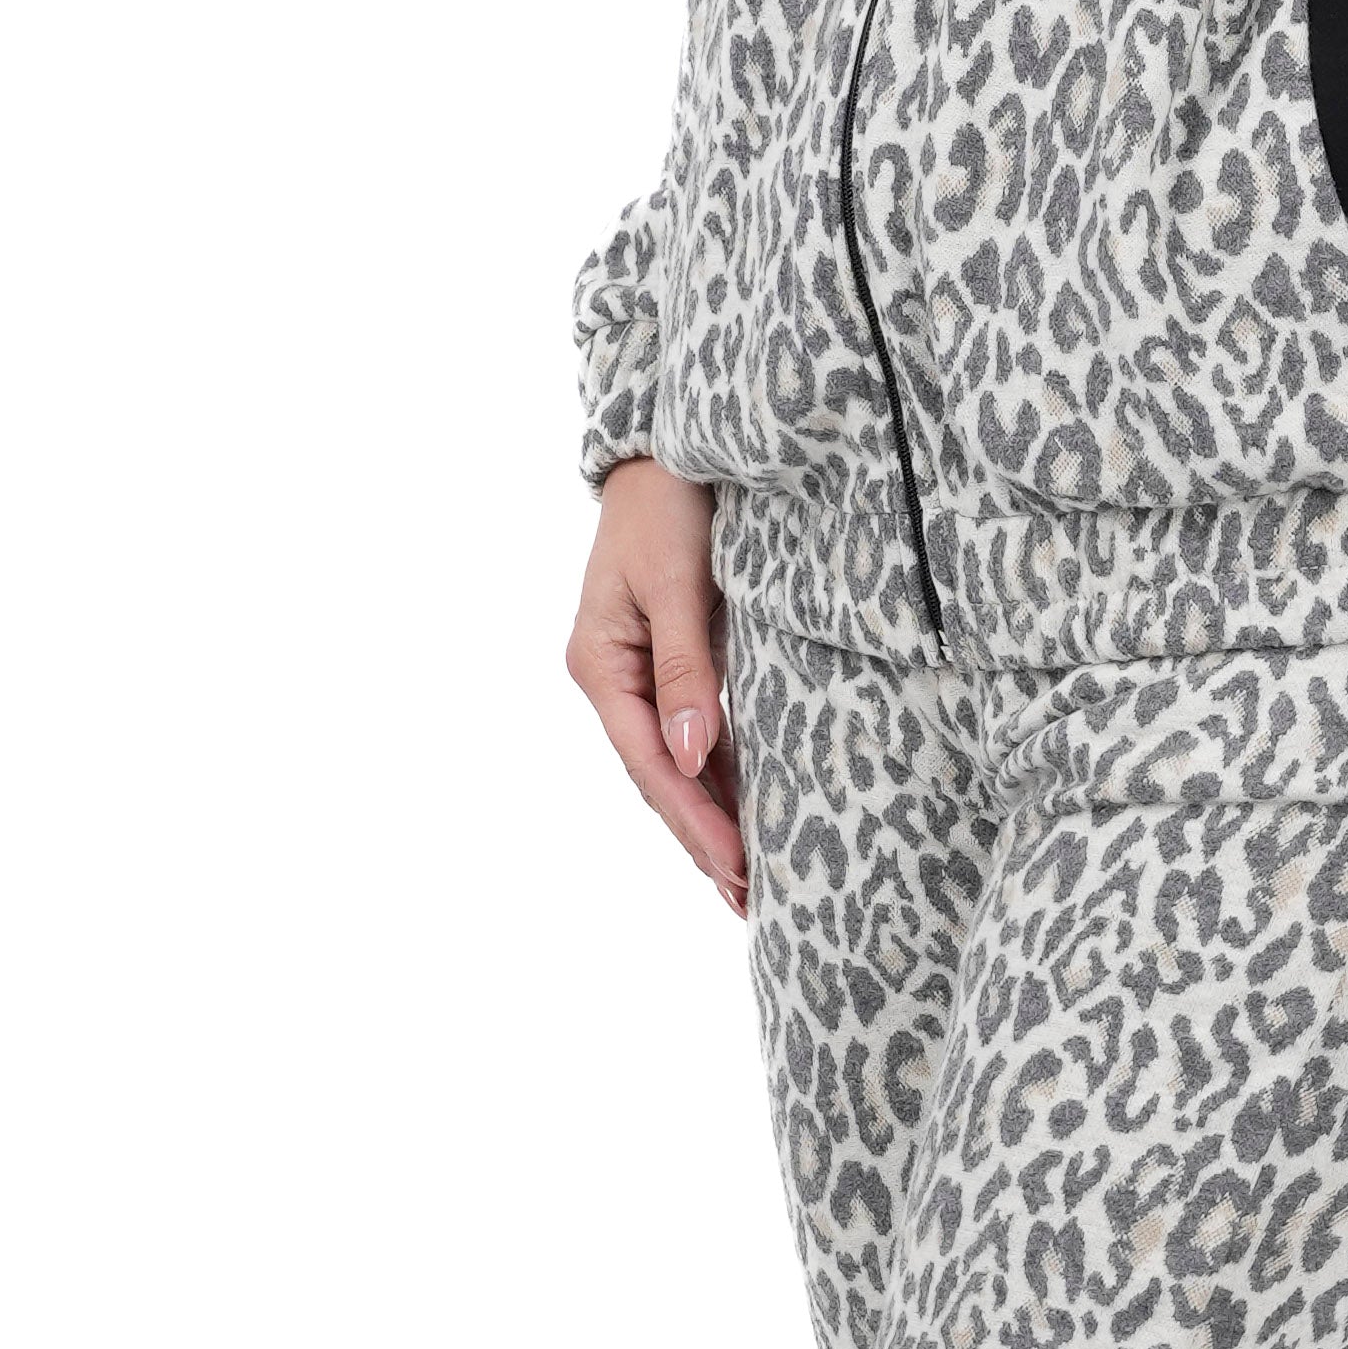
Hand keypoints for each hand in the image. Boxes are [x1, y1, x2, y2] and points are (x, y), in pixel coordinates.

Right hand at [568, 454, 744, 912]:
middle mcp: (612, 679)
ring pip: (674, 764)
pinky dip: (716, 778)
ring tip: (745, 880)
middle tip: (748, 898)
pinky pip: (691, 735)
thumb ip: (686, 671)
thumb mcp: (676, 586)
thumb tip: (691, 757)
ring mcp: (637, 675)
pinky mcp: (669, 663)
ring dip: (708, 818)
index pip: (652, 764)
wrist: (665, 450)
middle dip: (700, 839)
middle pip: (657, 777)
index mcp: (599, 665)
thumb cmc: (667, 507)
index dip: (694, 821)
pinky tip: (741, 813)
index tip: (736, 867)